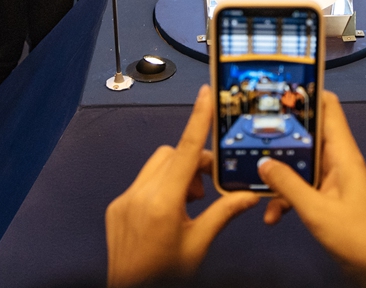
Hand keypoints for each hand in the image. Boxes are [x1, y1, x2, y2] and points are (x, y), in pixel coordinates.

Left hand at [106, 85, 258, 286]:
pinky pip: (142, 183)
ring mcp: (124, 201)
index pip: (187, 150)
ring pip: (156, 166)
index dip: (198, 119)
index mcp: (163, 203)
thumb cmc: (164, 278)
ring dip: (177, 175)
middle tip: (206, 189)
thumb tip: (248, 195)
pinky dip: (160, 188)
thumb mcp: (199, 245)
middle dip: (193, 163)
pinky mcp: (116, 208)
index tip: (205, 95)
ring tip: (189, 204)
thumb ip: (223, 214)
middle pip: (172, 155)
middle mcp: (139, 196)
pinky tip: (169, 213)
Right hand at [260, 92, 365, 287]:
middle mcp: (338, 161)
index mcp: (343, 155)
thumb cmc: (357, 237)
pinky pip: (301, 187)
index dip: (307, 93)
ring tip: (256, 182)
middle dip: (281, 135)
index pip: (329, 108)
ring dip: (280, 174)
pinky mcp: (327, 198)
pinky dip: (286, 197)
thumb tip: (263, 163)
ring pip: (300, 164)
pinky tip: (273, 216)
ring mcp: (332, 180)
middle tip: (251, 132)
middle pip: (308, 135)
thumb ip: (289, 185)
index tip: (278, 89)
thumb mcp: (317, 210)